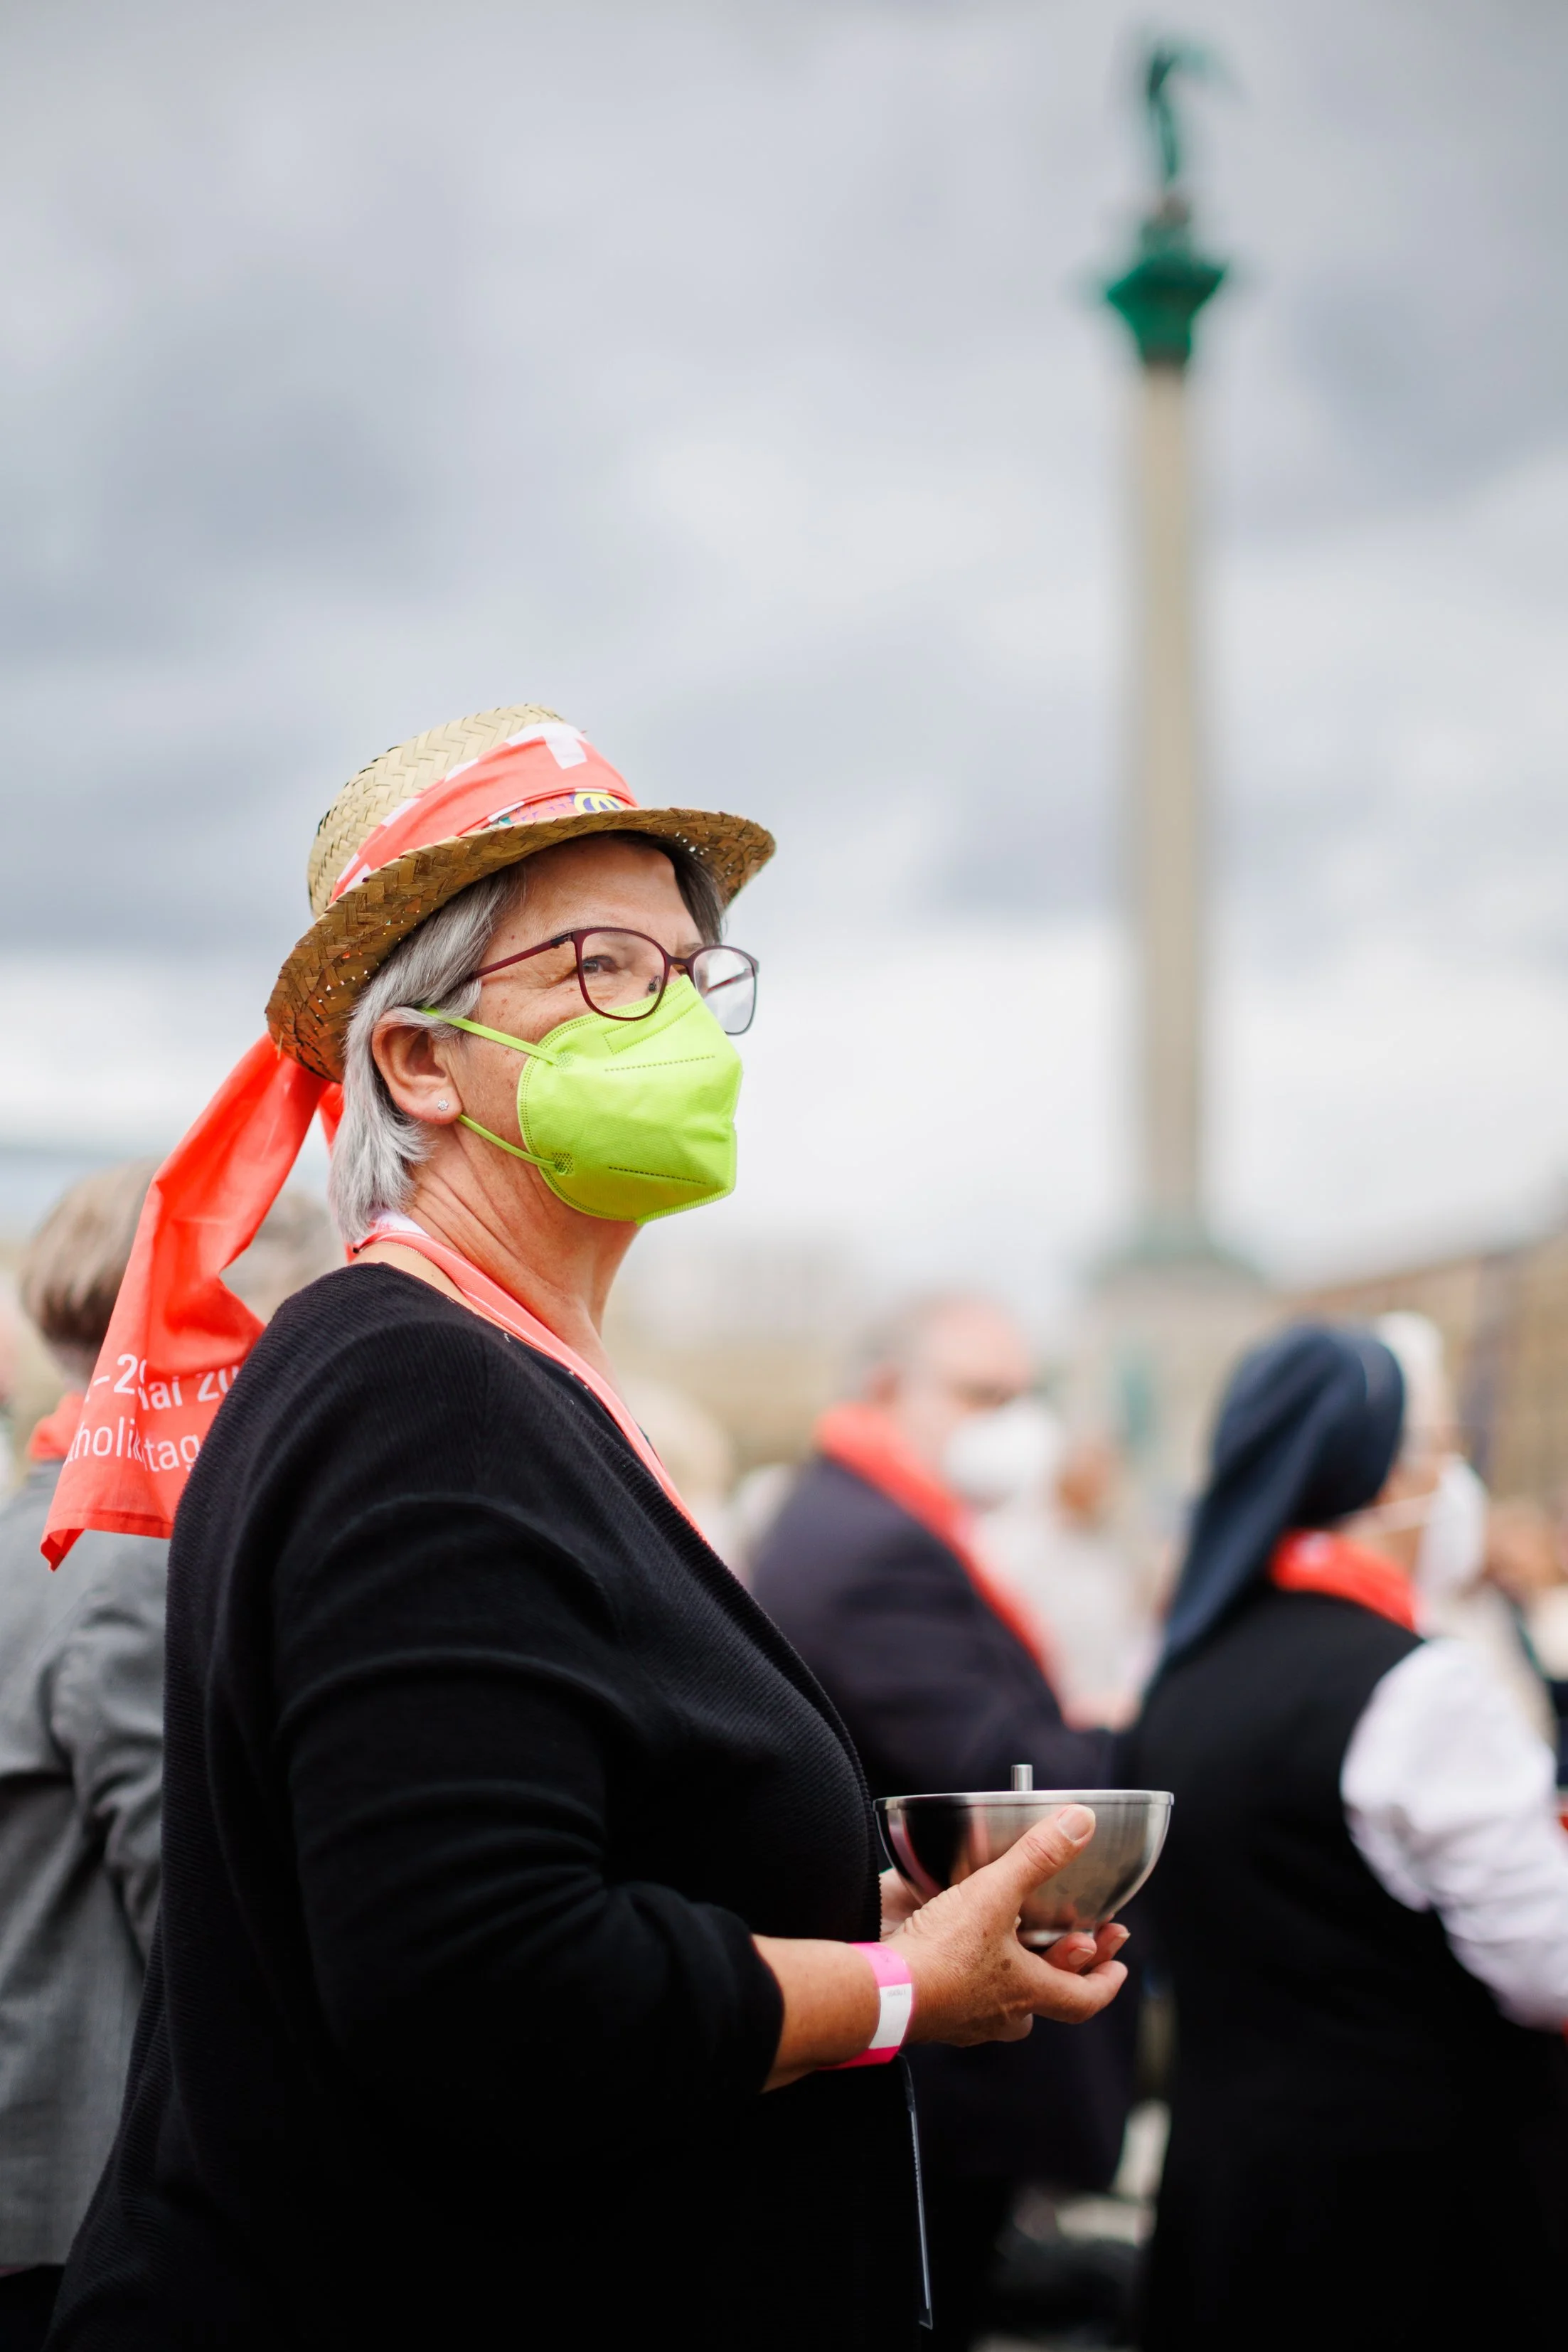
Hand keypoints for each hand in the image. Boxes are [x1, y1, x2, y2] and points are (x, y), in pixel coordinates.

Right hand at [887, 1804, 1127, 2046]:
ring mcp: (967, 2021)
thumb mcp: (995, 1893)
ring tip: (1012, 1948)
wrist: (881, 1991)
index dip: (1105, 1981)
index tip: (1116, 1964)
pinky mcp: (935, 2015)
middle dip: (1059, 1973)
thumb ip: (1037, 1856)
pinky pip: (964, 2002)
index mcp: (1028, 1992)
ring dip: (1014, 1980)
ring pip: (1004, 2007)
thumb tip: (1082, 1824)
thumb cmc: (942, 1953)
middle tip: (1069, 1941)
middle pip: (1044, 2003)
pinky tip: (960, 1954)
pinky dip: (971, 1979)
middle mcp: (1002, 2014)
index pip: (1084, 1999)